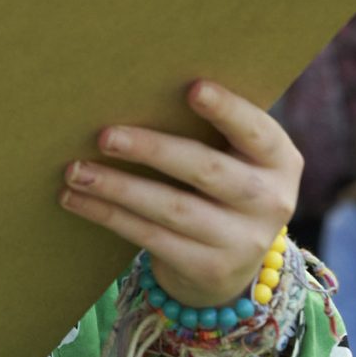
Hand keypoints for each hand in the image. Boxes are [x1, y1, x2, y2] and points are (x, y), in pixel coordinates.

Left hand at [60, 83, 298, 309]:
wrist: (232, 264)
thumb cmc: (219, 184)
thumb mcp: (232, 156)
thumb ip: (205, 128)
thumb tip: (134, 88)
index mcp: (279, 160)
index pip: (257, 130)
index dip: (227, 109)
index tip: (193, 87)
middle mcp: (269, 201)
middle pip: (207, 170)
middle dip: (152, 150)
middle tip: (105, 135)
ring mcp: (243, 241)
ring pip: (172, 208)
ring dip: (117, 187)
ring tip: (76, 170)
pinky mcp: (209, 269)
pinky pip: (151, 237)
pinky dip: (109, 215)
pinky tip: (77, 199)